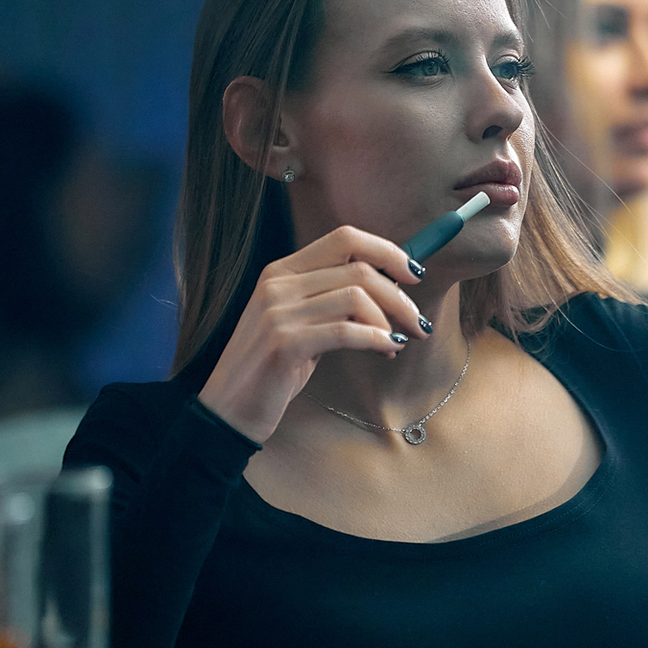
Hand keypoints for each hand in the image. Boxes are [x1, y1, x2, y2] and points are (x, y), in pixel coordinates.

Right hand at [197, 224, 426, 443]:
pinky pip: (346, 331)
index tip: (415, 274)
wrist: (229, 408)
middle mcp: (279, 284)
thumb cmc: (272, 369)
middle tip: (418, 322)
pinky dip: (377, 339)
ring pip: (357, 297)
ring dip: (391, 321)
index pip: (344, 238)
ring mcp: (279, 312)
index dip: (387, 251)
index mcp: (282, 271)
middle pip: (358, 268)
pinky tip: (388, 350)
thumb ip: (333, 302)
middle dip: (399, 295)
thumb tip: (392, 290)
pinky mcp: (285, 343)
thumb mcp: (300, 324)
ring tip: (398, 343)